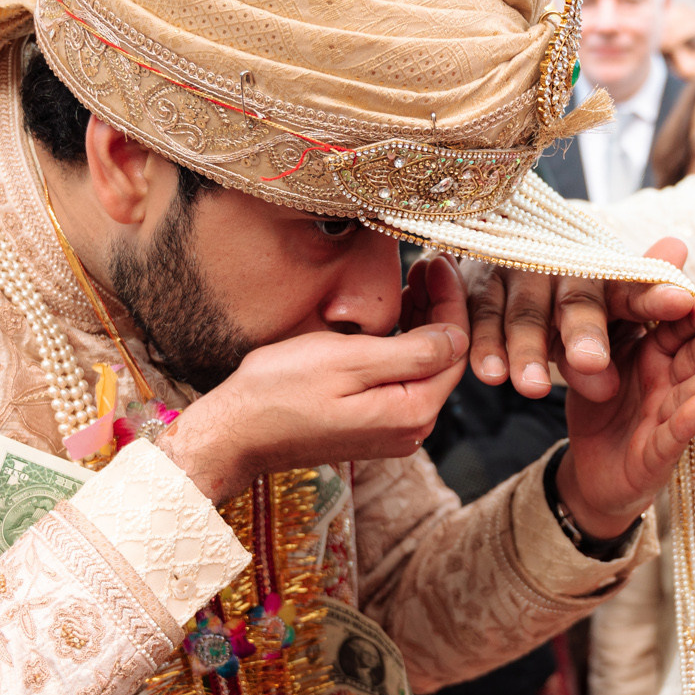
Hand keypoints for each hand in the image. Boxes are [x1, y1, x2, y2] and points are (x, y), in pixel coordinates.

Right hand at [159, 256, 470, 503]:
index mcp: (412, 412)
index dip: (452, 300)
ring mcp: (392, 429)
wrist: (235, 433)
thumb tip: (458, 336)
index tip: (441, 260)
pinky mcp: (372, 425)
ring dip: (423, 321)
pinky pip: (402, 378)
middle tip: (429, 263)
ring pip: (422, 366)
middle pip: (443, 358)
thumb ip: (412, 352)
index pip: (454, 349)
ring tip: (413, 279)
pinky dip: (403, 343)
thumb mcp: (348, 360)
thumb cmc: (280, 391)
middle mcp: (411, 428)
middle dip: (440, 307)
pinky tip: (394, 316)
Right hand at [464, 238, 694, 402]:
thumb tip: (665, 313)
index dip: (656, 294)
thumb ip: (638, 316)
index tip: (681, 303)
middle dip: (584, 331)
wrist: (507, 274)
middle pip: (576, 300)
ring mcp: (519, 275)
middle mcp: (564, 268)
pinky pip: (480, 319)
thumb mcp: (609, 316)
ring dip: (527, 350)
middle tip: (592, 362)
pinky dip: (484, 346)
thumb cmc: (573, 307)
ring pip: (524, 314)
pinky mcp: (479, 290)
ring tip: (534, 388)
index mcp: (606, 276)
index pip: (636, 285)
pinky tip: (491, 374)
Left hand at [556, 292, 694, 536]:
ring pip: (693, 392)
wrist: (587, 467)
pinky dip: (686, 422)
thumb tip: (670, 243)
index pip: (678, 326)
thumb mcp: (603, 343)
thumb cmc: (601, 400)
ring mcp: (664, 418)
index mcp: (655, 352)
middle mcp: (667, 382)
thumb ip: (629, 299)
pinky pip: (670, 436)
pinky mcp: (654, 455)